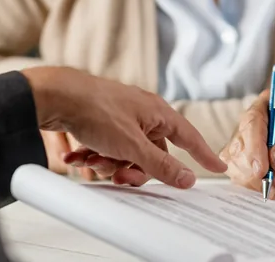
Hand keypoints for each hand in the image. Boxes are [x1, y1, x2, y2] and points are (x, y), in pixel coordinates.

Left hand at [21, 67, 225, 187]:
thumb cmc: (95, 110)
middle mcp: (142, 113)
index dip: (204, 155)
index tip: (219, 168)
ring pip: (126, 154)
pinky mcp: (100, 123)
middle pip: (152, 153)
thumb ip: (161, 165)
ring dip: (109, 164)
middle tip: (120, 174)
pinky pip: (106, 148)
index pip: (189, 137)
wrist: (55, 96)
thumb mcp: (132, 146)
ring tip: (92, 160)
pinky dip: (93, 156)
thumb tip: (187, 178)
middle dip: (134, 168)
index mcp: (158, 113)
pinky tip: (77, 157)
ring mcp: (121, 118)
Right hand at [221, 92, 274, 198]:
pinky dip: (252, 187)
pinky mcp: (252, 163)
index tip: (261, 167)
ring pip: (235, 161)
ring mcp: (252, 144)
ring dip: (250, 180)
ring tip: (274, 189)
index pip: (253, 120)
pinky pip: (241, 175)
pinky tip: (272, 191)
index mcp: (272, 105)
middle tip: (267, 184)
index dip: (254, 144)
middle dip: (250, 167)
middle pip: (239, 143)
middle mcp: (257, 122)